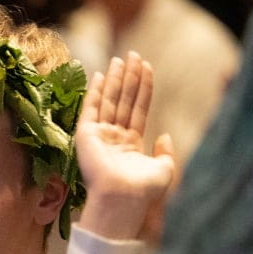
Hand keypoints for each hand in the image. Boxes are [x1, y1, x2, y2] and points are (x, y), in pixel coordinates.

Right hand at [73, 52, 176, 240]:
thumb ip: (166, 152)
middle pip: (124, 100)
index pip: (138, 109)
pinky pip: (91, 108)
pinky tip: (101, 74)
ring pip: (110, 101)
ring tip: (121, 58)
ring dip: (116, 79)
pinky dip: (95, 91)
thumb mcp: (165, 170)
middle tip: (133, 54)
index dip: (143, 88)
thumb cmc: (144, 190)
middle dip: (129, 77)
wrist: (123, 199)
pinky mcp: (86, 135)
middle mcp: (113, 137)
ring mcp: (99, 135)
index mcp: (130, 145)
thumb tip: (164, 135)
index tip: (147, 67)